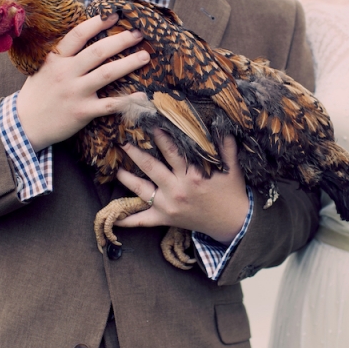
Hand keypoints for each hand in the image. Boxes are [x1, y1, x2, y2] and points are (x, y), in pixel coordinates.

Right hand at [16, 14, 148, 150]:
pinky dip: (127, 100)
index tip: (115, 15)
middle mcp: (66, 73)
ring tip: (145, 56)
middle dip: (121, 40)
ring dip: (129, 63)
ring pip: (107, 74)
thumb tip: (85, 38)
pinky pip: (110, 104)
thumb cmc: (38, 94)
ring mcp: (75, 92)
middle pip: (98, 52)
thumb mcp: (44, 68)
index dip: (98, 23)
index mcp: (57, 59)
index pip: (79, 35)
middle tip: (139, 34)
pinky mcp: (82, 112)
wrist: (25, 125)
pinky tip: (142, 95)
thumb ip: (64, 56)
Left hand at [115, 129, 249, 244]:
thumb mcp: (232, 168)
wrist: (233, 223)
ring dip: (126, 179)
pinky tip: (115, 219)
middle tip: (123, 142)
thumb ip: (227, 146)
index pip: (172, 152)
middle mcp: (178, 189)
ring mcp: (169, 205)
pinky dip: (128, 220)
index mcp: (193, 175)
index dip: (160, 137)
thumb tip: (223, 125)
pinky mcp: (166, 219)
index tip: (150, 124)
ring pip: (142, 190)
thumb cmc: (232, 192)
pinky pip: (143, 220)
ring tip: (115, 169)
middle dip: (136, 154)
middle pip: (151, 167)